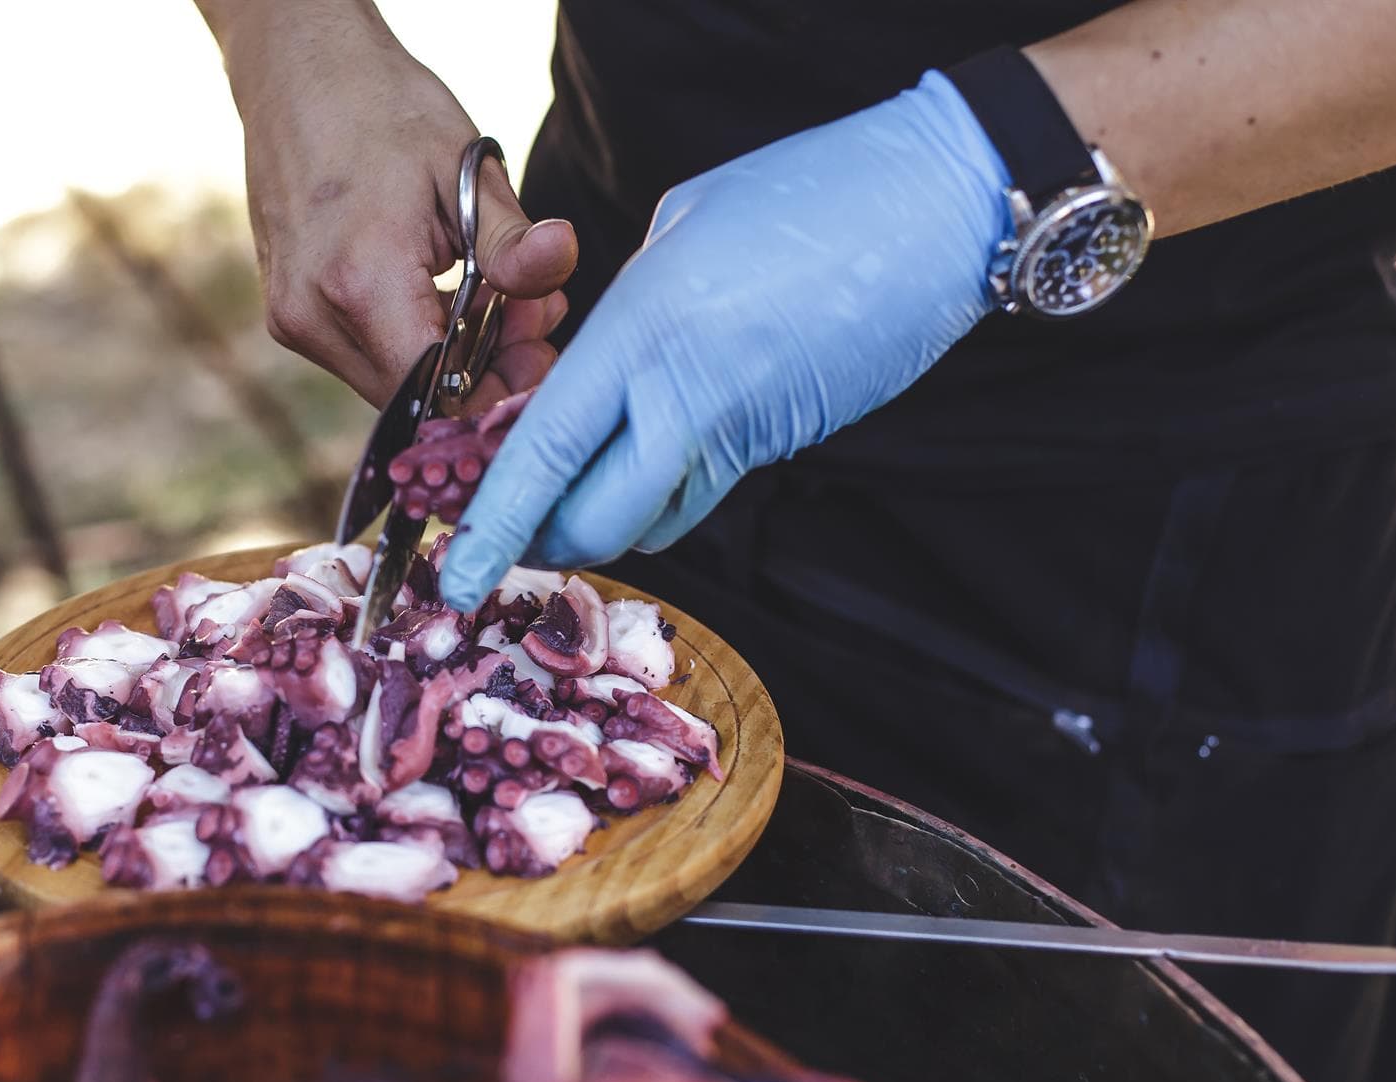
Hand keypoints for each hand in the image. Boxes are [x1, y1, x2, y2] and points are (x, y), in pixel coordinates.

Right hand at [213, 4, 576, 405]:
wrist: (297, 72)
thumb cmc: (383, 109)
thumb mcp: (464, 168)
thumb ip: (510, 240)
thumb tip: (561, 261)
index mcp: (361, 281)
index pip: (439, 389)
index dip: (498, 389)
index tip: (542, 358)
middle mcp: (314, 315)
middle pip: (419, 395)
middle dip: (488, 370)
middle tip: (534, 315)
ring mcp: (294, 320)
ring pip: (393, 383)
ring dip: (454, 356)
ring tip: (495, 296)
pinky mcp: (289, 316)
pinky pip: (366, 358)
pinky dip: (414, 341)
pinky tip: (447, 296)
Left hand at [439, 71, 1012, 611]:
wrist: (940, 209)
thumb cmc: (811, 194)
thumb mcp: (685, 228)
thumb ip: (629, 310)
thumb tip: (599, 371)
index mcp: (644, 334)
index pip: (545, 454)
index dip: (494, 524)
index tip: (455, 572)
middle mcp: (688, 399)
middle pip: (595, 523)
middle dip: (547, 540)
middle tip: (520, 525)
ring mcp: (743, 432)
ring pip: (652, 520)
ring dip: (609, 517)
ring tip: (586, 478)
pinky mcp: (784, 444)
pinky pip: (703, 490)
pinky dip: (665, 487)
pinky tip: (661, 442)